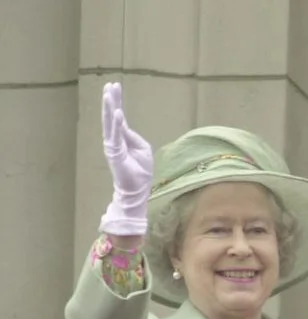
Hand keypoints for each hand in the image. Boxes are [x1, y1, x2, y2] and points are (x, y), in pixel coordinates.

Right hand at [99, 82, 153, 235]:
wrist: (136, 190)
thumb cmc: (140, 170)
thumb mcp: (142, 149)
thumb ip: (133, 136)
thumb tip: (124, 125)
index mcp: (122, 137)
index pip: (118, 116)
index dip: (117, 101)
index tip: (114, 85)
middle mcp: (115, 139)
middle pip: (112, 115)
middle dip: (111, 100)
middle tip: (109, 84)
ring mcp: (114, 146)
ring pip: (110, 123)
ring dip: (110, 108)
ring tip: (109, 94)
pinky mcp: (116, 153)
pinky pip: (116, 136)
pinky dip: (117, 125)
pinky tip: (118, 113)